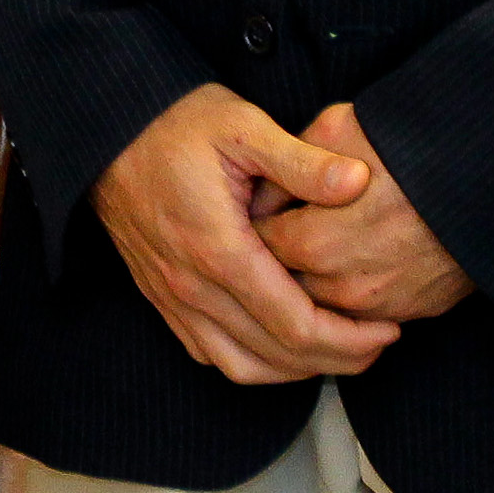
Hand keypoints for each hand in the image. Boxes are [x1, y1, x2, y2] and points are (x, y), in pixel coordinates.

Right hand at [90, 85, 399, 384]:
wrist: (105, 124)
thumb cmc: (175, 121)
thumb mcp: (243, 124)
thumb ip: (302, 160)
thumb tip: (359, 182)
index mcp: (218, 249)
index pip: (295, 326)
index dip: (350, 339)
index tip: (388, 330)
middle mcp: (191, 284)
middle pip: (276, 355)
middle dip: (338, 360)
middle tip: (379, 343)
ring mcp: (171, 295)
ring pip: (241, 366)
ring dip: (296, 370)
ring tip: (338, 350)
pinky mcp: (159, 295)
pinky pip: (209, 353)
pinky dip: (252, 362)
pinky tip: (280, 343)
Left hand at [259, 103, 473, 322]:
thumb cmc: (413, 144)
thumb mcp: (339, 129)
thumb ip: (289, 163)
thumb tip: (260, 187)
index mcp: (315, 243)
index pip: (258, 245)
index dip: (253, 220)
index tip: (253, 201)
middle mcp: (343, 286)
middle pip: (285, 280)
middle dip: (276, 254)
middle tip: (278, 221)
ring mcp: (381, 307)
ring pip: (322, 303)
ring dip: (312, 277)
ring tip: (318, 236)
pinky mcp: (414, 312)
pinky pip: (365, 313)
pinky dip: (351, 291)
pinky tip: (354, 255)